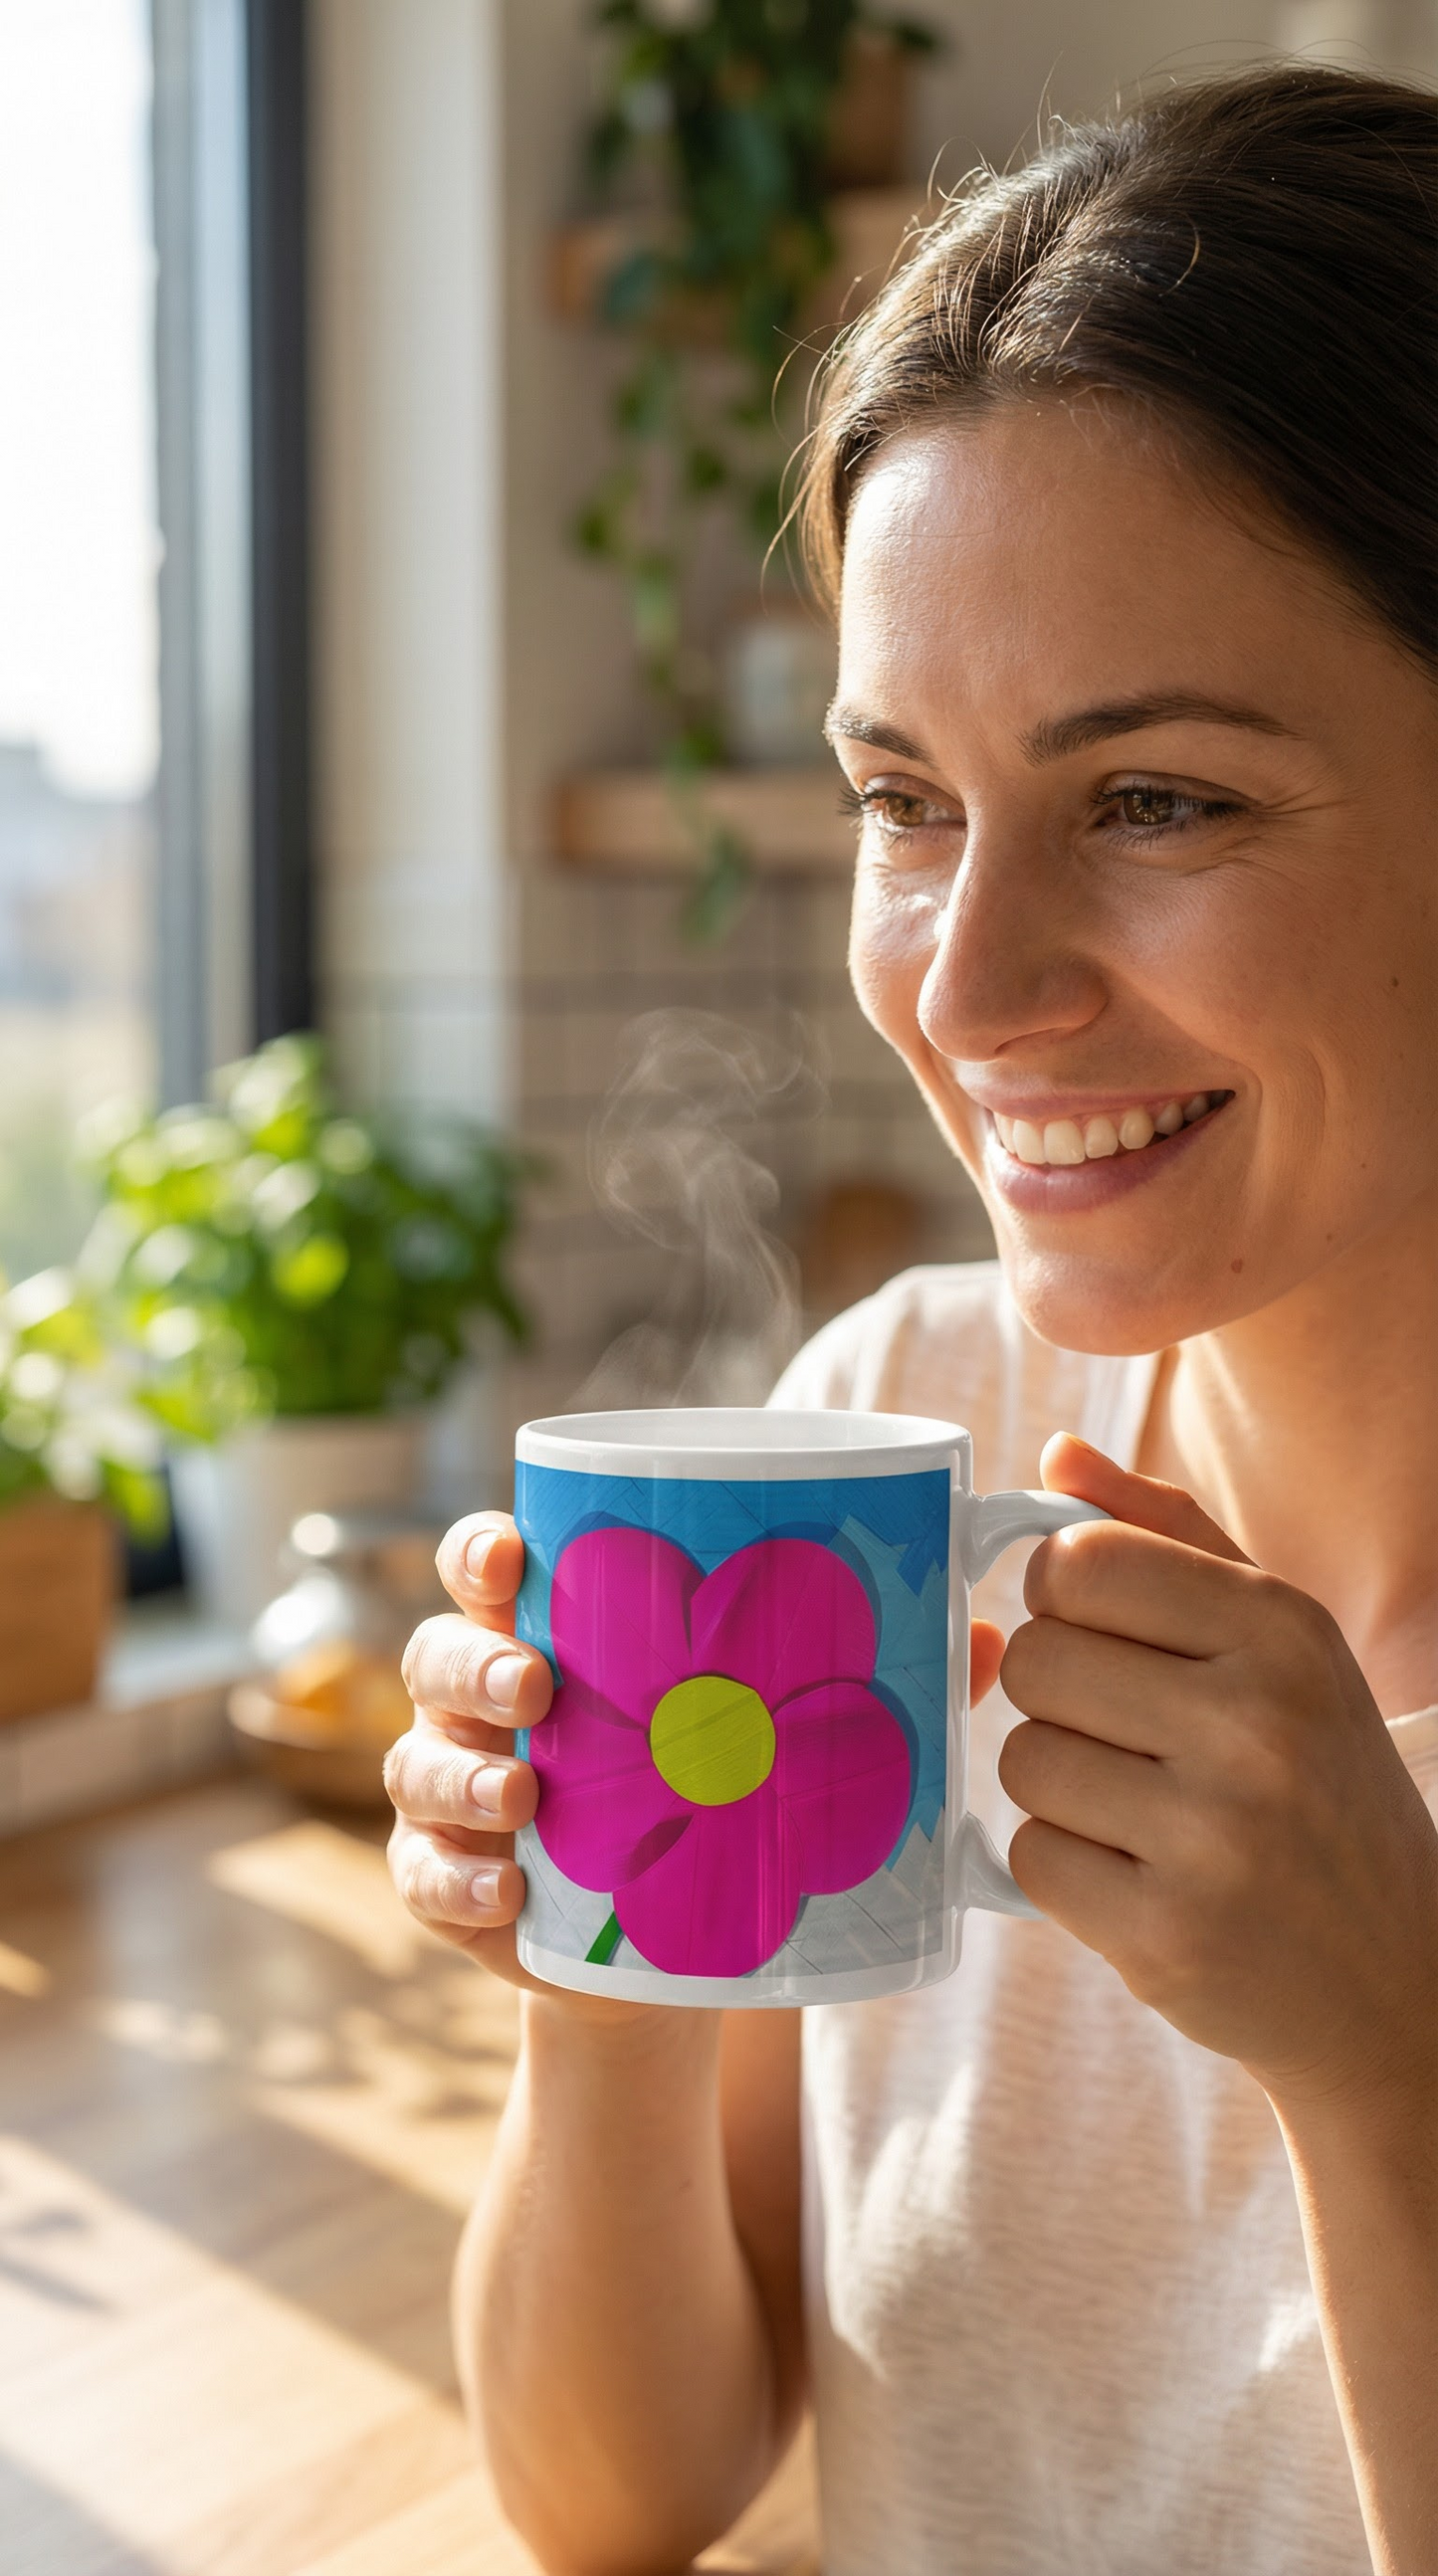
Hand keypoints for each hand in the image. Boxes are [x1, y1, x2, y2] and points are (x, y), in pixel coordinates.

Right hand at [388, 1512, 1007, 2001]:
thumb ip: (867, 1680)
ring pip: (419, 1764)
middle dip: (475, 1666)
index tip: (515, 1557)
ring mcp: (457, 1791)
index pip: (486, 1562)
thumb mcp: (775, 1734)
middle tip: (538, 1690)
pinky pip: (424, 1877)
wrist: (676, 1951)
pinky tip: (506, 1890)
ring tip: (523, 1800)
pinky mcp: (454, 1888)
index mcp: (552, 1629)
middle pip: (439, 1654)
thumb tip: (988, 1635)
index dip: (482, 1551)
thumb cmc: (723, 1796)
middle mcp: (486, 1698)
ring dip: (462, 1779)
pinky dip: (455, 1880)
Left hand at [997, 1437, 1437, 2119]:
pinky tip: (1138, 1875)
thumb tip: (1058, 1456)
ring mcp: (1213, 1837)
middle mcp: (1255, 1724)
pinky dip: (1065, 1868)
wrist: (1398, 1977)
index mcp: (1282, 1629)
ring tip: (1142, 1810)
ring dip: (1061, 1787)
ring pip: (1024, 1760)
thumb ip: (1167, 1535)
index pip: (1080, 1560)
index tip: (1101, 1634)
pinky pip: (1032, 1857)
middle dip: (1061, 1699)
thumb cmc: (1319, 1786)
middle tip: (1131, 1738)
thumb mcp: (1283, 1643)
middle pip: (1039, 1660)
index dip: (1063, 1596)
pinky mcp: (1167, 1935)